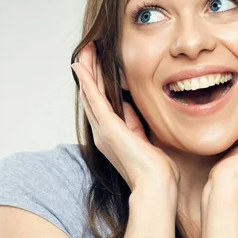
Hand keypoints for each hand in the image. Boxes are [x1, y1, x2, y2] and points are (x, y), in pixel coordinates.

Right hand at [71, 41, 179, 191]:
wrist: (156, 185)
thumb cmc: (156, 169)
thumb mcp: (145, 139)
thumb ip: (136, 124)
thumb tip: (131, 107)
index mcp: (112, 136)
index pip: (102, 104)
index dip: (98, 84)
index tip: (98, 65)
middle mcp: (103, 133)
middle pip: (92, 97)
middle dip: (89, 73)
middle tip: (86, 52)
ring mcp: (103, 130)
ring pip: (90, 94)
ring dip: (86, 72)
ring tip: (83, 52)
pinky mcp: (108, 128)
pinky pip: (94, 99)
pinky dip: (87, 82)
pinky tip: (81, 67)